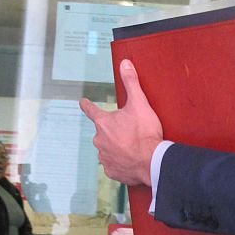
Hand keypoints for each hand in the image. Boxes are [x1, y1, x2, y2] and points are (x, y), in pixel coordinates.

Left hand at [79, 59, 162, 185]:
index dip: (87, 105)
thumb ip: (131, 82)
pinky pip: (114, 164)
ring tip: (134, 147)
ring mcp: (104, 157)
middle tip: (131, 132)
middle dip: (114, 131)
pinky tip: (132, 160)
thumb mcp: (140, 103)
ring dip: (118, 147)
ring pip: (108, 148)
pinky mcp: (111, 171)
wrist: (152, 162)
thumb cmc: (145, 133)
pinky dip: (121, 162)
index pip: (91, 110)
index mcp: (104, 123)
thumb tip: (125, 63)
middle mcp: (99, 140)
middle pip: (104, 132)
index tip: (82, 102)